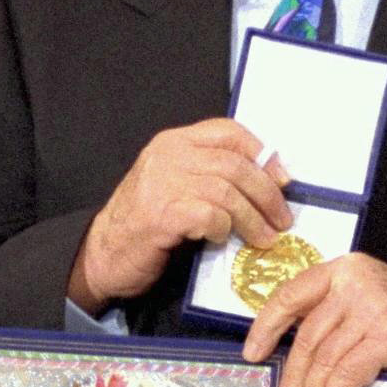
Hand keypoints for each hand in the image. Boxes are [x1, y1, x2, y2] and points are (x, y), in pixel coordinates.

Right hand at [70, 119, 289, 309]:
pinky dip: (224, 229)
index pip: (228, 132)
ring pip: (227, 192)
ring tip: (265, 237)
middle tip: (282, 218)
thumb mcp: (176, 185)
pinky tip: (223, 239)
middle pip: (235, 164)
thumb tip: (268, 180)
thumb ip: (210, 175)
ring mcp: (162, 184)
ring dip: (253, 219)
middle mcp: (168, 156)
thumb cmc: (145, 223)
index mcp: (173, 143)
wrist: (103, 254)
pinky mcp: (161, 215)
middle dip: (267, 193)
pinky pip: (210, 216)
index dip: (263, 153)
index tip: (283, 178)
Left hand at [242, 254, 386, 386]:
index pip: (291, 295)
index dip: (267, 327)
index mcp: (342, 270)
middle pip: (308, 337)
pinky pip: (350, 371)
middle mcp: (355, 283)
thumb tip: (290, 365)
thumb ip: (329, 316)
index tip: (253, 354)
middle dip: (294, 378)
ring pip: (326, 359)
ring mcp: (373, 307)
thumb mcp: (361, 300)